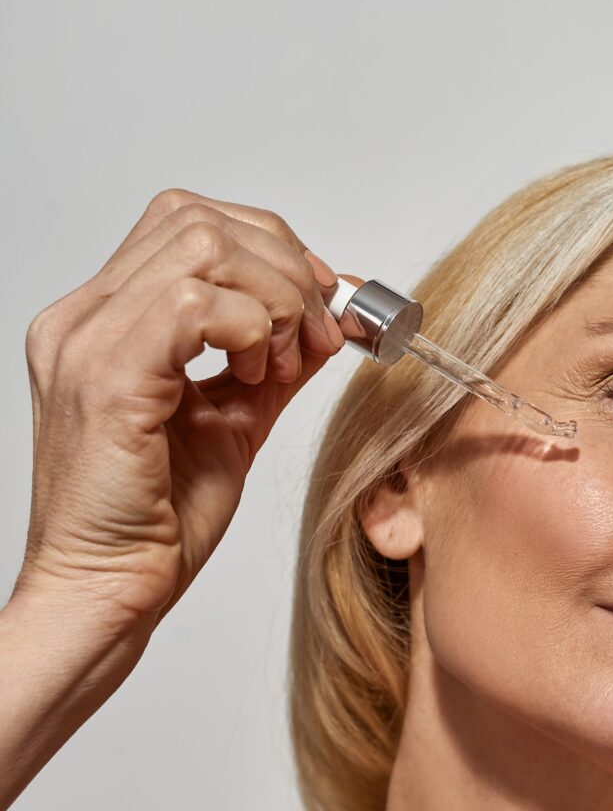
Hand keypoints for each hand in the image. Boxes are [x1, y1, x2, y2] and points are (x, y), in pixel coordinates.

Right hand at [14, 188, 348, 639]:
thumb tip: (329, 318)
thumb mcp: (236, 419)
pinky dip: (251, 329)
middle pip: (199, 220)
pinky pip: (195, 305)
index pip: (190, 225)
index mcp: (107, 321)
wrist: (109, 589)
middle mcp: (85, 318)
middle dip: (285, 268)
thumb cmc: (158, 517)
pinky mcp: (107, 379)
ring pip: (204, 249)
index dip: (273, 250)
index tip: (321, 301)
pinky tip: (258, 376)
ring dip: (274, 301)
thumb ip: (275, 361)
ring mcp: (87, 342)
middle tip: (316, 333)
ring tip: (283, 365)